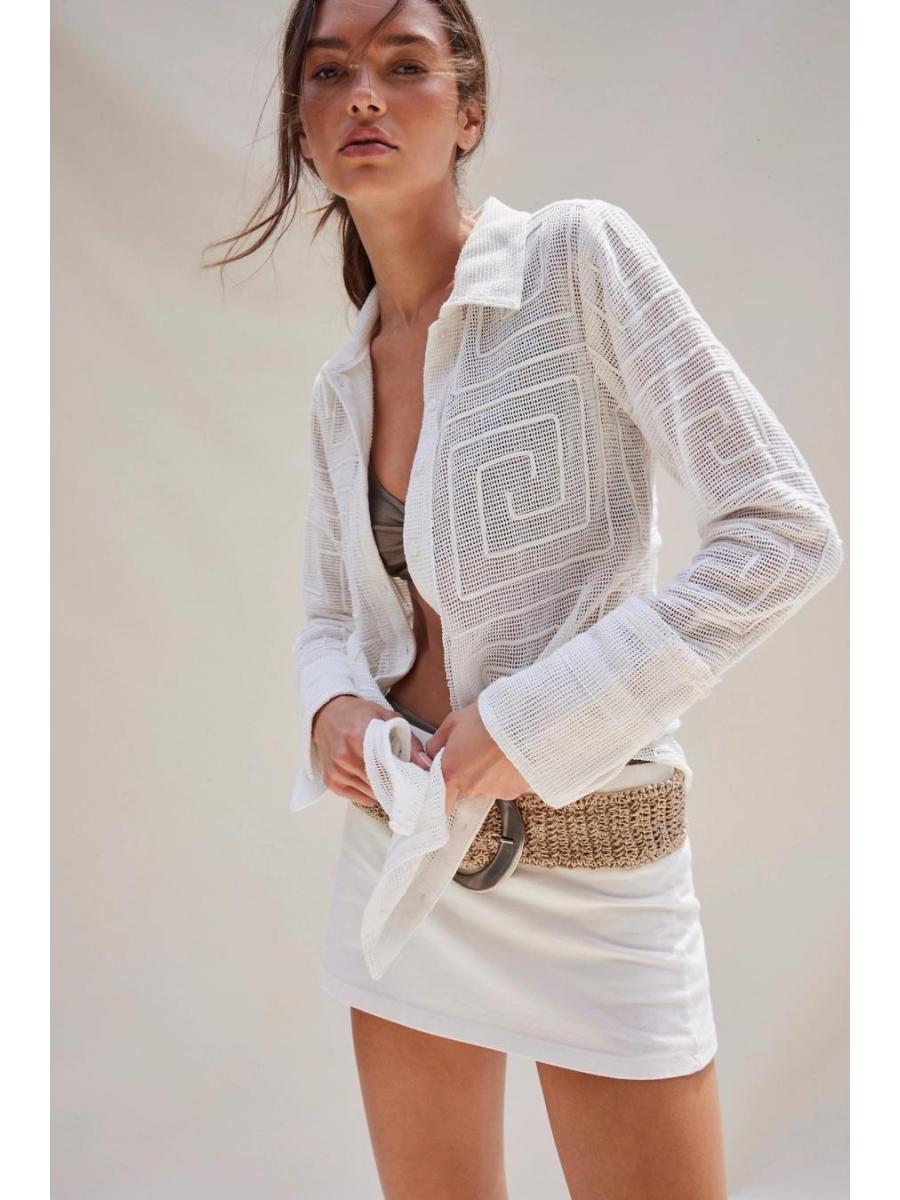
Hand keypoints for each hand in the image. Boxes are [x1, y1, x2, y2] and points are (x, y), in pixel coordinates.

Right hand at [312, 695, 432, 806]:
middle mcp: (344, 755)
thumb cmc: (360, 714)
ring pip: (368, 793)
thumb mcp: (388, 718)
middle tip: (406, 785)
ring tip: (389, 782)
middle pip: (378, 783)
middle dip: (394, 786)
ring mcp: (336, 769)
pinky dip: (367, 794)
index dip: (403, 777)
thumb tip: (425, 765)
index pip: (386, 768)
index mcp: (359, 737)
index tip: (414, 781)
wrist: (328, 713)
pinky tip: (373, 783)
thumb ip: (410, 741)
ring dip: (381, 792)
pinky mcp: (330, 780)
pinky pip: (355, 798)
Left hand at [424, 702, 531, 806]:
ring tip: (496, 752)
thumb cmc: (487, 719)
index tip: (448, 785)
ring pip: (486, 787)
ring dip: (489, 775)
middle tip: (477, 753)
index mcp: (452, 773)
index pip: (441, 802)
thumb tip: (430, 753)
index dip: (444, 795)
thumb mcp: (453, 722)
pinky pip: (506, 786)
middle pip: (465, 789)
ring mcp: (494, 791)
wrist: (523, 721)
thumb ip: (436, 743)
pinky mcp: (514, 790)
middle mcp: (471, 788)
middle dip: (468, 775)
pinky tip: (509, 758)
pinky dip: (507, 776)